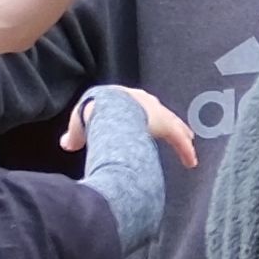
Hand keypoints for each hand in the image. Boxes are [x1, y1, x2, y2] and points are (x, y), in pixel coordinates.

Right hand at [82, 84, 196, 179]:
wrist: (104, 109)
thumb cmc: (90, 114)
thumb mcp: (79, 125)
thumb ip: (76, 135)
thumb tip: (66, 144)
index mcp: (122, 97)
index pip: (136, 106)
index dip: (142, 116)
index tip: (147, 123)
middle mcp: (143, 101)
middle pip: (160, 114)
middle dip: (169, 123)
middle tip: (180, 132)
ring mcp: (156, 112)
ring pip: (174, 127)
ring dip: (182, 138)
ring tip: (190, 150)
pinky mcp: (166, 125)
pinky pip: (179, 140)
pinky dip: (185, 151)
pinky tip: (191, 162)